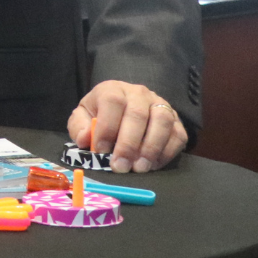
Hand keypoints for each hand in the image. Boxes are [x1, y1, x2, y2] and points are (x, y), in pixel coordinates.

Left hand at [68, 80, 187, 173]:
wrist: (122, 108)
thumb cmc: (100, 114)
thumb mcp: (83, 117)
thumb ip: (79, 127)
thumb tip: (85, 140)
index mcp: (113, 89)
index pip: (112, 102)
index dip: (107, 127)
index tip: (101, 151)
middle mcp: (139, 93)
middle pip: (138, 114)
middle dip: (128, 144)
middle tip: (120, 166)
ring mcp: (161, 105)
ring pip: (162, 122)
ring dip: (151, 148)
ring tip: (139, 168)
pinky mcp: (176, 121)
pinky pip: (178, 135)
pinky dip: (167, 152)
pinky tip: (153, 165)